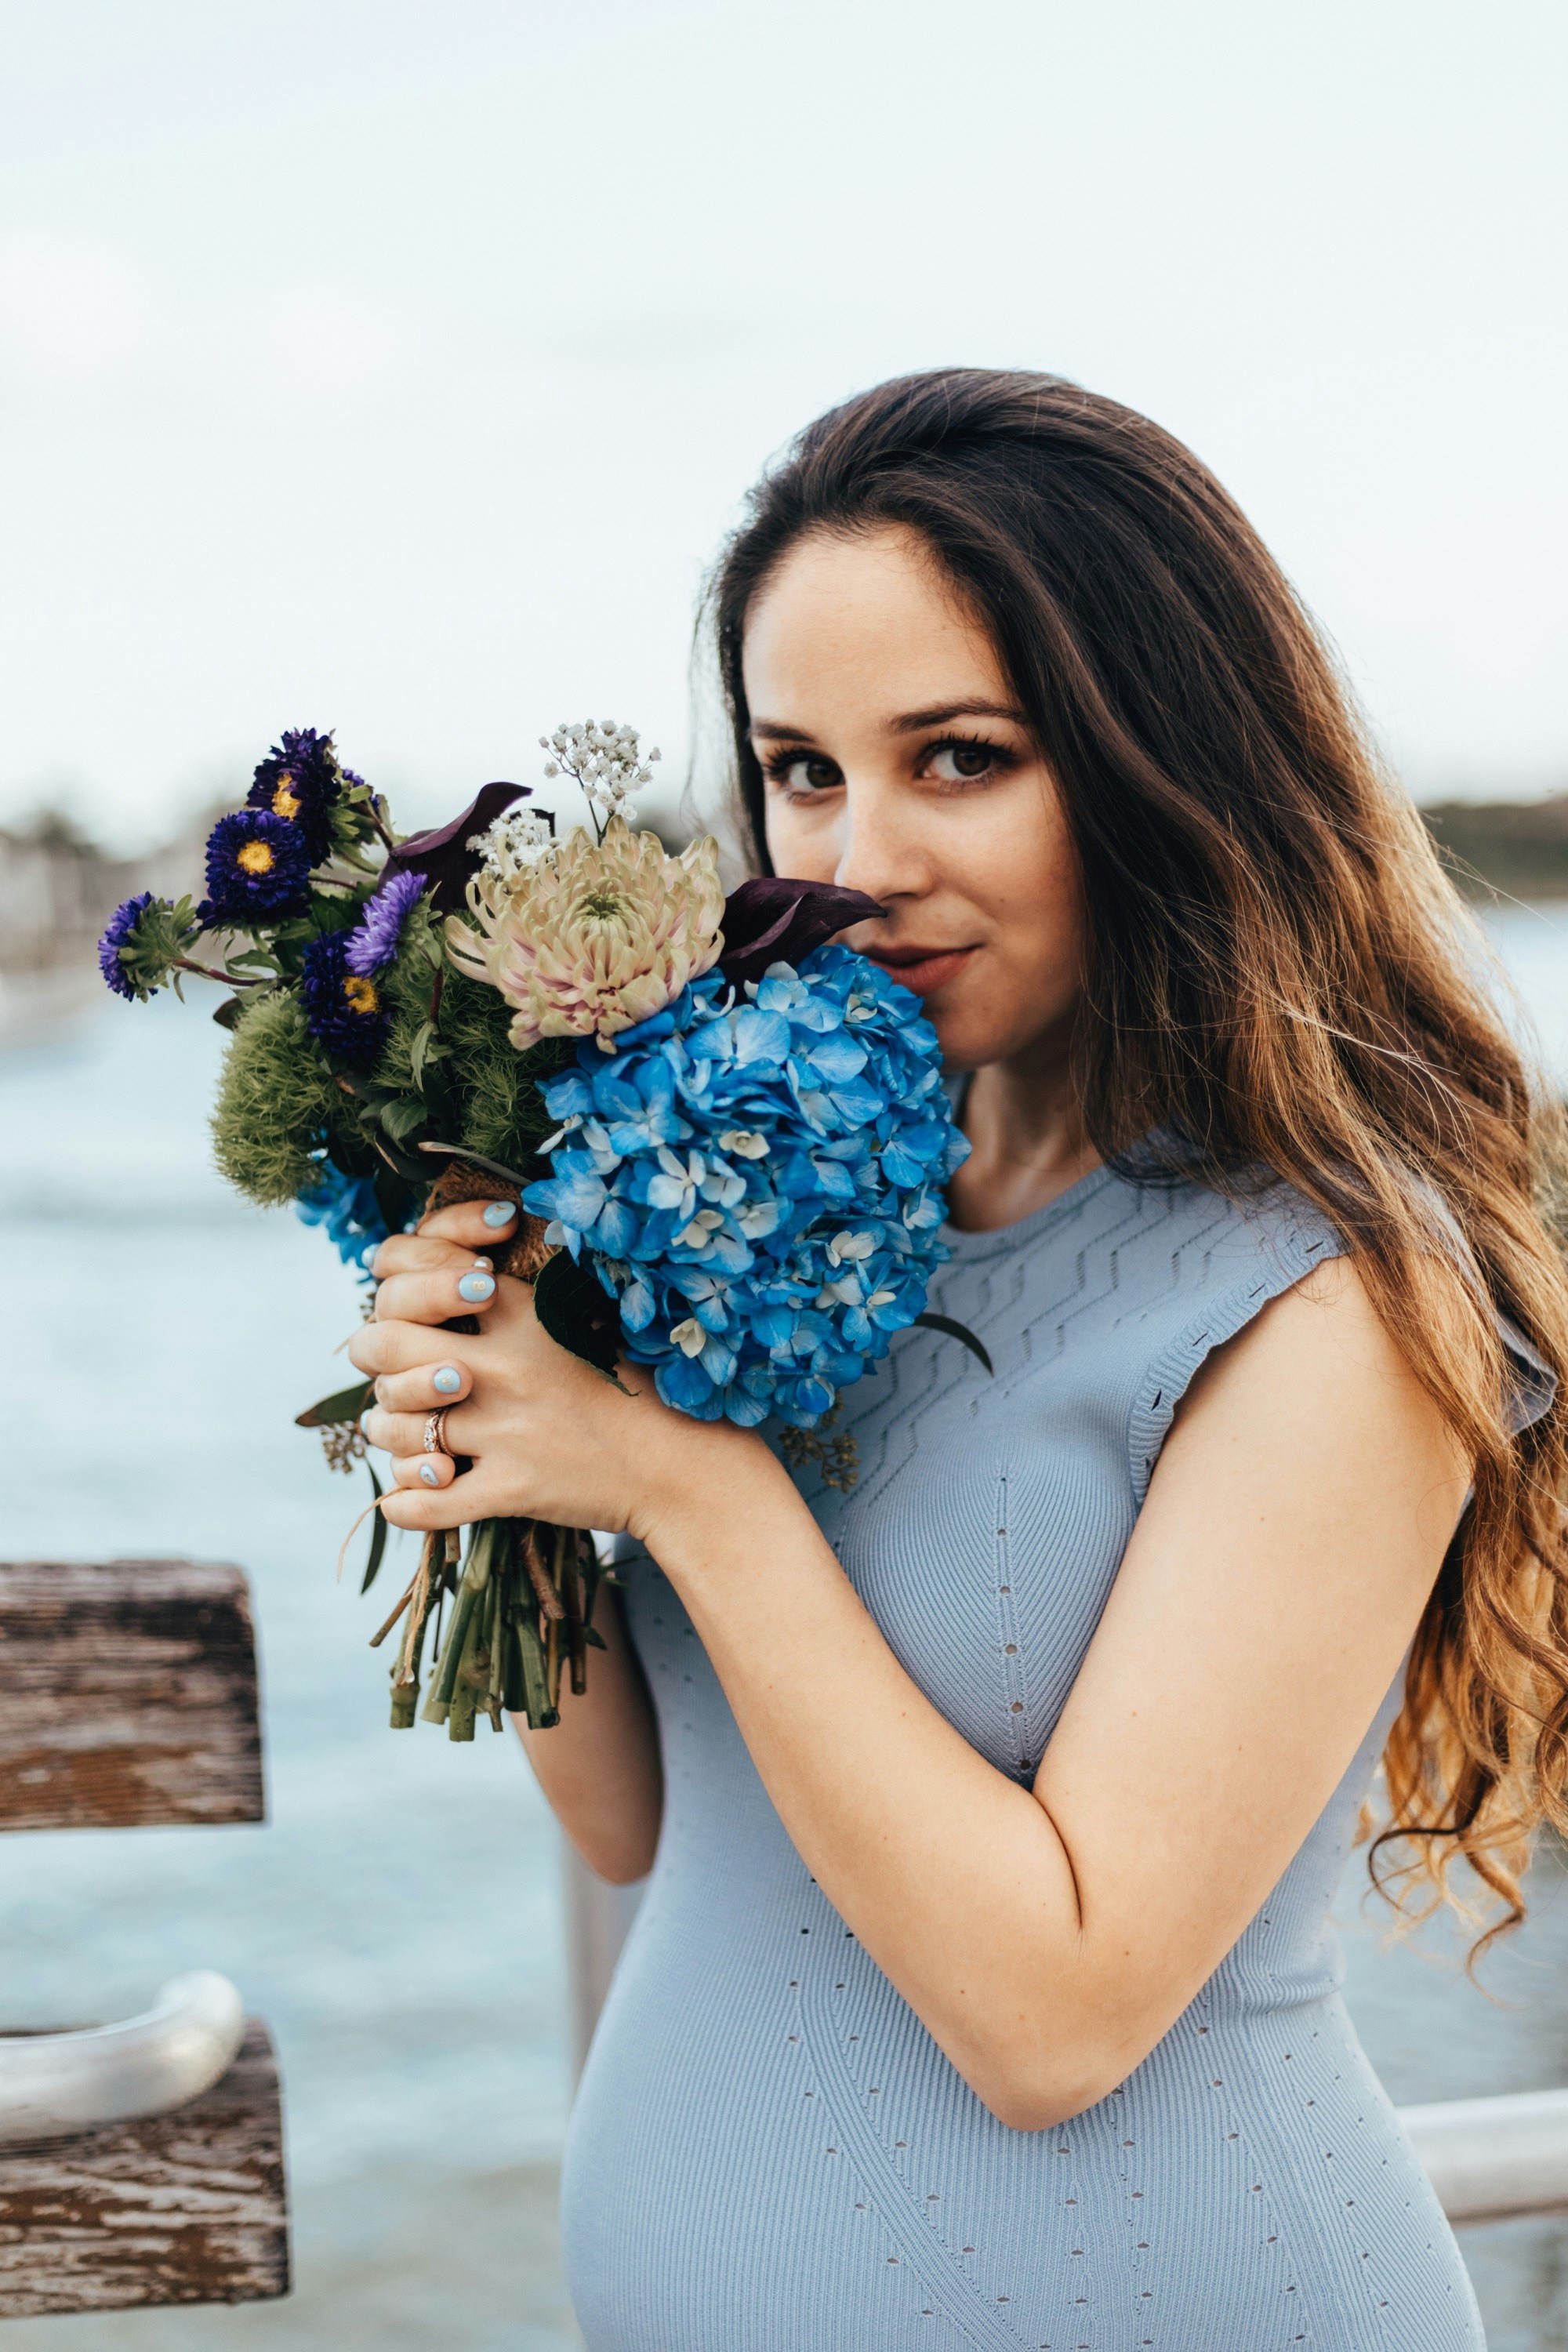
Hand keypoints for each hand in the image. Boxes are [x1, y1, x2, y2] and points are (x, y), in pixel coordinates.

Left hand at [350, 1201, 779, 1545]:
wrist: (687, 1465)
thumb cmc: (641, 1388)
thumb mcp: (588, 1319)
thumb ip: (525, 1298)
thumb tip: (467, 1274)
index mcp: (524, 1312)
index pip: (416, 1269)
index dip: (395, 1276)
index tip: (409, 1295)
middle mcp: (502, 1366)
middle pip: (383, 1344)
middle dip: (376, 1355)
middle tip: (395, 1369)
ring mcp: (503, 1431)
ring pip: (393, 1426)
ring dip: (389, 1431)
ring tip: (408, 1434)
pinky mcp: (511, 1489)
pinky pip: (425, 1503)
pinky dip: (406, 1504)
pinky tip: (408, 1496)